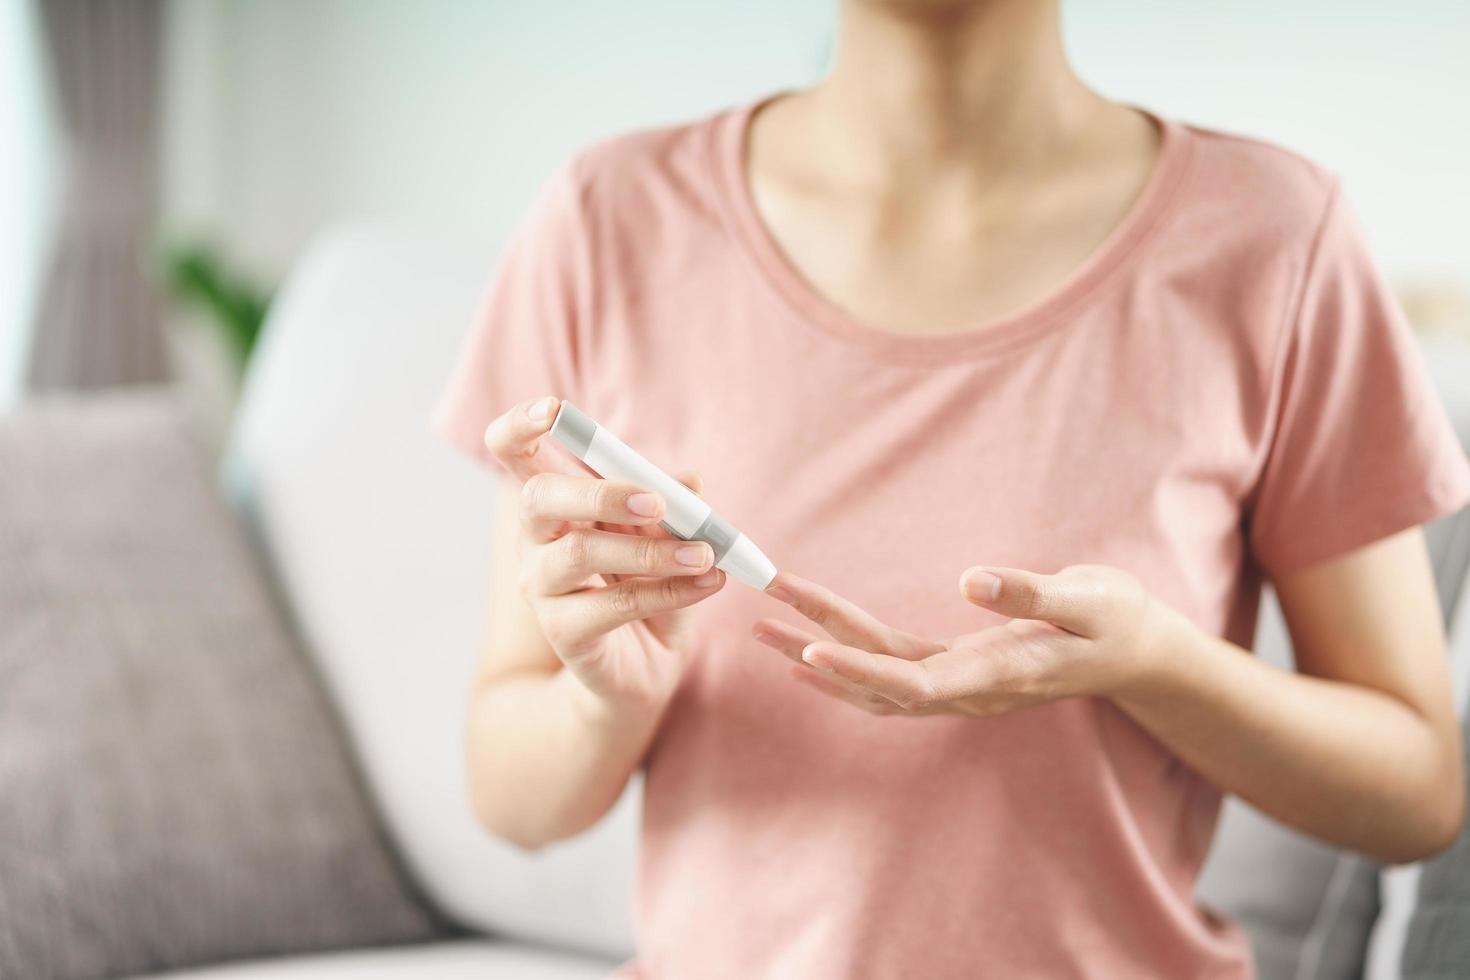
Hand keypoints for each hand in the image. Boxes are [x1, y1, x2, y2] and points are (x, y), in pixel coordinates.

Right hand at [483, 396, 725, 710]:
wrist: (643, 670)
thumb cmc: (649, 587)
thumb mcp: (665, 535)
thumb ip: (671, 502)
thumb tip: (689, 478)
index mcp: (554, 502)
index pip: (512, 452)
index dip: (520, 425)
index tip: (554, 410)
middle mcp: (534, 540)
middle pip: (540, 498)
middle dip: (601, 493)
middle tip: (660, 502)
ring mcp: (542, 588)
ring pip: (581, 553)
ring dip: (653, 549)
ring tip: (706, 553)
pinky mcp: (565, 634)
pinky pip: (616, 604)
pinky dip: (670, 589)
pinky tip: (708, 583)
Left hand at [753, 565, 1180, 716]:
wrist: (1138, 652)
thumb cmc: (1117, 619)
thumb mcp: (1087, 597)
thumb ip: (1031, 591)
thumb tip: (971, 580)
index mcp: (997, 672)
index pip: (915, 680)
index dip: (861, 668)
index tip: (811, 652)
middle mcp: (969, 689)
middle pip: (879, 676)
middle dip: (817, 646)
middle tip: (759, 618)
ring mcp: (962, 686)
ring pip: (877, 679)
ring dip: (820, 656)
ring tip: (765, 633)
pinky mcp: (959, 671)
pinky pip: (891, 675)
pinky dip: (847, 665)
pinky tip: (810, 656)